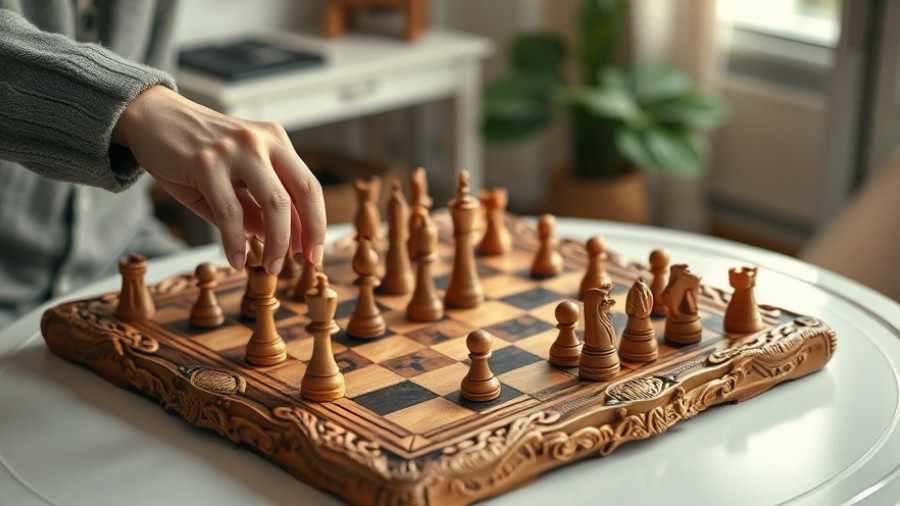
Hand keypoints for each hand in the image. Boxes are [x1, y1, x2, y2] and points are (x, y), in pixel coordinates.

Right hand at [111, 85, 325, 273]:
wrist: (149, 116)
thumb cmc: (193, 151)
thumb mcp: (232, 178)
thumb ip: (255, 207)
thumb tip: (278, 240)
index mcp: (275, 141)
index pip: (308, 186)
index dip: (316, 223)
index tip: (314, 253)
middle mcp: (261, 141)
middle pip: (302, 193)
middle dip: (307, 234)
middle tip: (303, 262)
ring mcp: (235, 150)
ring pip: (273, 204)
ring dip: (277, 243)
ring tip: (271, 268)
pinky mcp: (205, 162)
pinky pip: (230, 212)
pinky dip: (235, 243)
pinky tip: (236, 261)